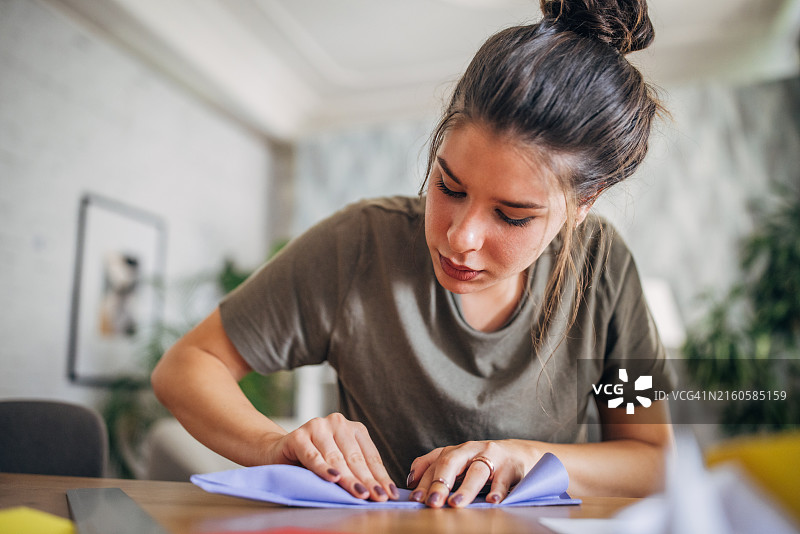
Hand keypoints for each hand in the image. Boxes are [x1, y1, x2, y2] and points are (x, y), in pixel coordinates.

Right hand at [262, 412, 398, 500]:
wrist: (280, 453)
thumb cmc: (315, 461)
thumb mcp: (340, 464)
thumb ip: (356, 471)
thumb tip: (381, 491)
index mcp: (353, 428)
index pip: (370, 455)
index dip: (380, 476)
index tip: (389, 494)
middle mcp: (337, 423)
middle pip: (355, 458)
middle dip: (368, 480)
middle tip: (378, 497)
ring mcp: (317, 426)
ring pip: (336, 458)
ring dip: (349, 479)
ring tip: (360, 494)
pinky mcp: (298, 436)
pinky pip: (313, 457)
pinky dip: (323, 469)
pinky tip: (334, 479)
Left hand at [406, 440, 537, 507]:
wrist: (518, 453)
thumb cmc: (481, 460)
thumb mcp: (457, 460)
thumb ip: (434, 466)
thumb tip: (411, 481)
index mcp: (455, 450)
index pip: (435, 463)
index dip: (424, 481)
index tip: (416, 499)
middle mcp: (470, 450)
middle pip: (451, 462)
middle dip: (440, 483)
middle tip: (432, 503)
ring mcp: (491, 456)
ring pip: (476, 471)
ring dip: (465, 489)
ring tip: (455, 504)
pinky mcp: (510, 467)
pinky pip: (503, 480)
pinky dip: (497, 491)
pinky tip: (492, 502)